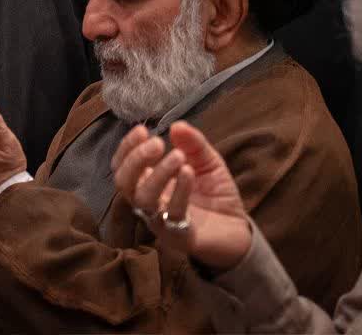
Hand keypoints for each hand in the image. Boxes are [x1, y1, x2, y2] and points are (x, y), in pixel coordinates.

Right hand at [112, 121, 251, 270]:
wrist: (238, 229)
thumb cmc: (215, 194)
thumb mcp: (207, 161)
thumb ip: (193, 144)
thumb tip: (177, 125)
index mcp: (148, 182)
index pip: (123, 165)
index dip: (127, 147)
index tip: (142, 130)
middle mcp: (148, 201)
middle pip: (123, 182)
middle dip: (135, 159)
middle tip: (157, 143)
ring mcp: (160, 220)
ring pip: (143, 198)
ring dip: (158, 173)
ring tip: (178, 157)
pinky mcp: (178, 236)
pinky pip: (172, 212)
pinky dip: (180, 189)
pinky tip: (189, 172)